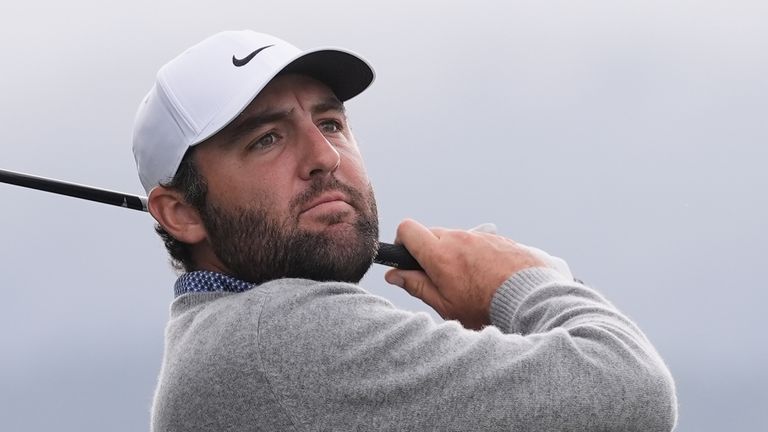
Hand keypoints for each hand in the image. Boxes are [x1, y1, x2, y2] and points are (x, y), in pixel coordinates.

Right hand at [384, 219, 546, 329]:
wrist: (531, 299)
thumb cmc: (486, 308)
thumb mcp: (446, 305)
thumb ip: (417, 286)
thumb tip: (395, 275)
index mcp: (439, 254)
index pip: (407, 229)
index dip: (403, 242)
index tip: (408, 259)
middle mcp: (458, 238)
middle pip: (431, 233)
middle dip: (430, 251)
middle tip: (441, 278)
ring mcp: (479, 235)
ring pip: (455, 238)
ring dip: (454, 253)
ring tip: (469, 281)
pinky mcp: (497, 237)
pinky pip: (477, 241)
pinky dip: (475, 253)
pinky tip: (487, 276)